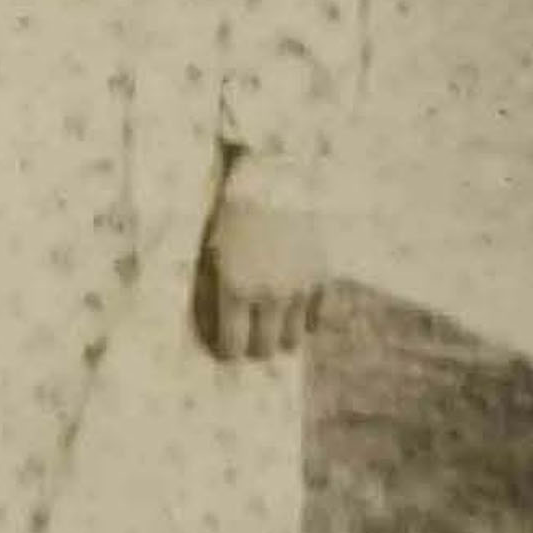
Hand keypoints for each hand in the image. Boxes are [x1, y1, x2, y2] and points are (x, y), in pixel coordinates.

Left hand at [196, 170, 324, 363]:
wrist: (273, 180)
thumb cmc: (231, 215)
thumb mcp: (211, 255)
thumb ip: (213, 295)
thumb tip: (216, 331)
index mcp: (236, 289)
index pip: (234, 347)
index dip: (227, 352)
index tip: (225, 348)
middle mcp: (270, 295)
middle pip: (266, 350)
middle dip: (253, 347)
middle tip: (247, 336)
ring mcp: (300, 289)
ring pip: (293, 341)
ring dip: (279, 336)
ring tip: (268, 323)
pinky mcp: (321, 278)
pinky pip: (315, 320)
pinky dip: (302, 320)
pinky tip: (289, 308)